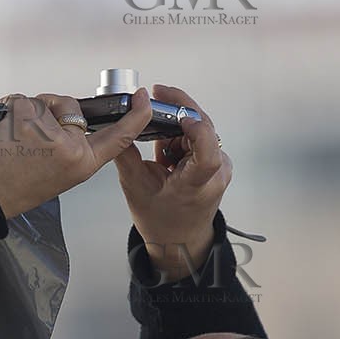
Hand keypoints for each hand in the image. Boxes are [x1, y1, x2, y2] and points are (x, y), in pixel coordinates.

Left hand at [0, 89, 152, 219]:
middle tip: (30, 140)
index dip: (134, 116)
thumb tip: (72, 118)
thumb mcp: (59, 173)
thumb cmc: (17, 186)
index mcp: (83, 163)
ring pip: (45, 101)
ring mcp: (50, 129)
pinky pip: (22, 99)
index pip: (117, 137)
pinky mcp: (27, 114)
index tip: (142, 98)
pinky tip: (4, 131)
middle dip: (52, 112)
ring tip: (15, 139)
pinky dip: (11, 108)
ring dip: (29, 111)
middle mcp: (71, 147)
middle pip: (72, 107)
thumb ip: (73, 148)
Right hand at [113, 84, 231, 280]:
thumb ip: (125, 153)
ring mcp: (220, 166)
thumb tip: (119, 123)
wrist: (180, 241)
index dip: (196, 127)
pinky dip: (181, 138)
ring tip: (159, 152)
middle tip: (154, 97)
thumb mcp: (135, 187)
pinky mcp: (218, 162)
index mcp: (197, 184)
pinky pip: (200, 137)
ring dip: (176, 129)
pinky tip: (168, 155)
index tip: (177, 114)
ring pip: (199, 128)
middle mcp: (216, 173)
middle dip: (176, 111)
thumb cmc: (161, 221)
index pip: (208, 150)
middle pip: (202, 128)